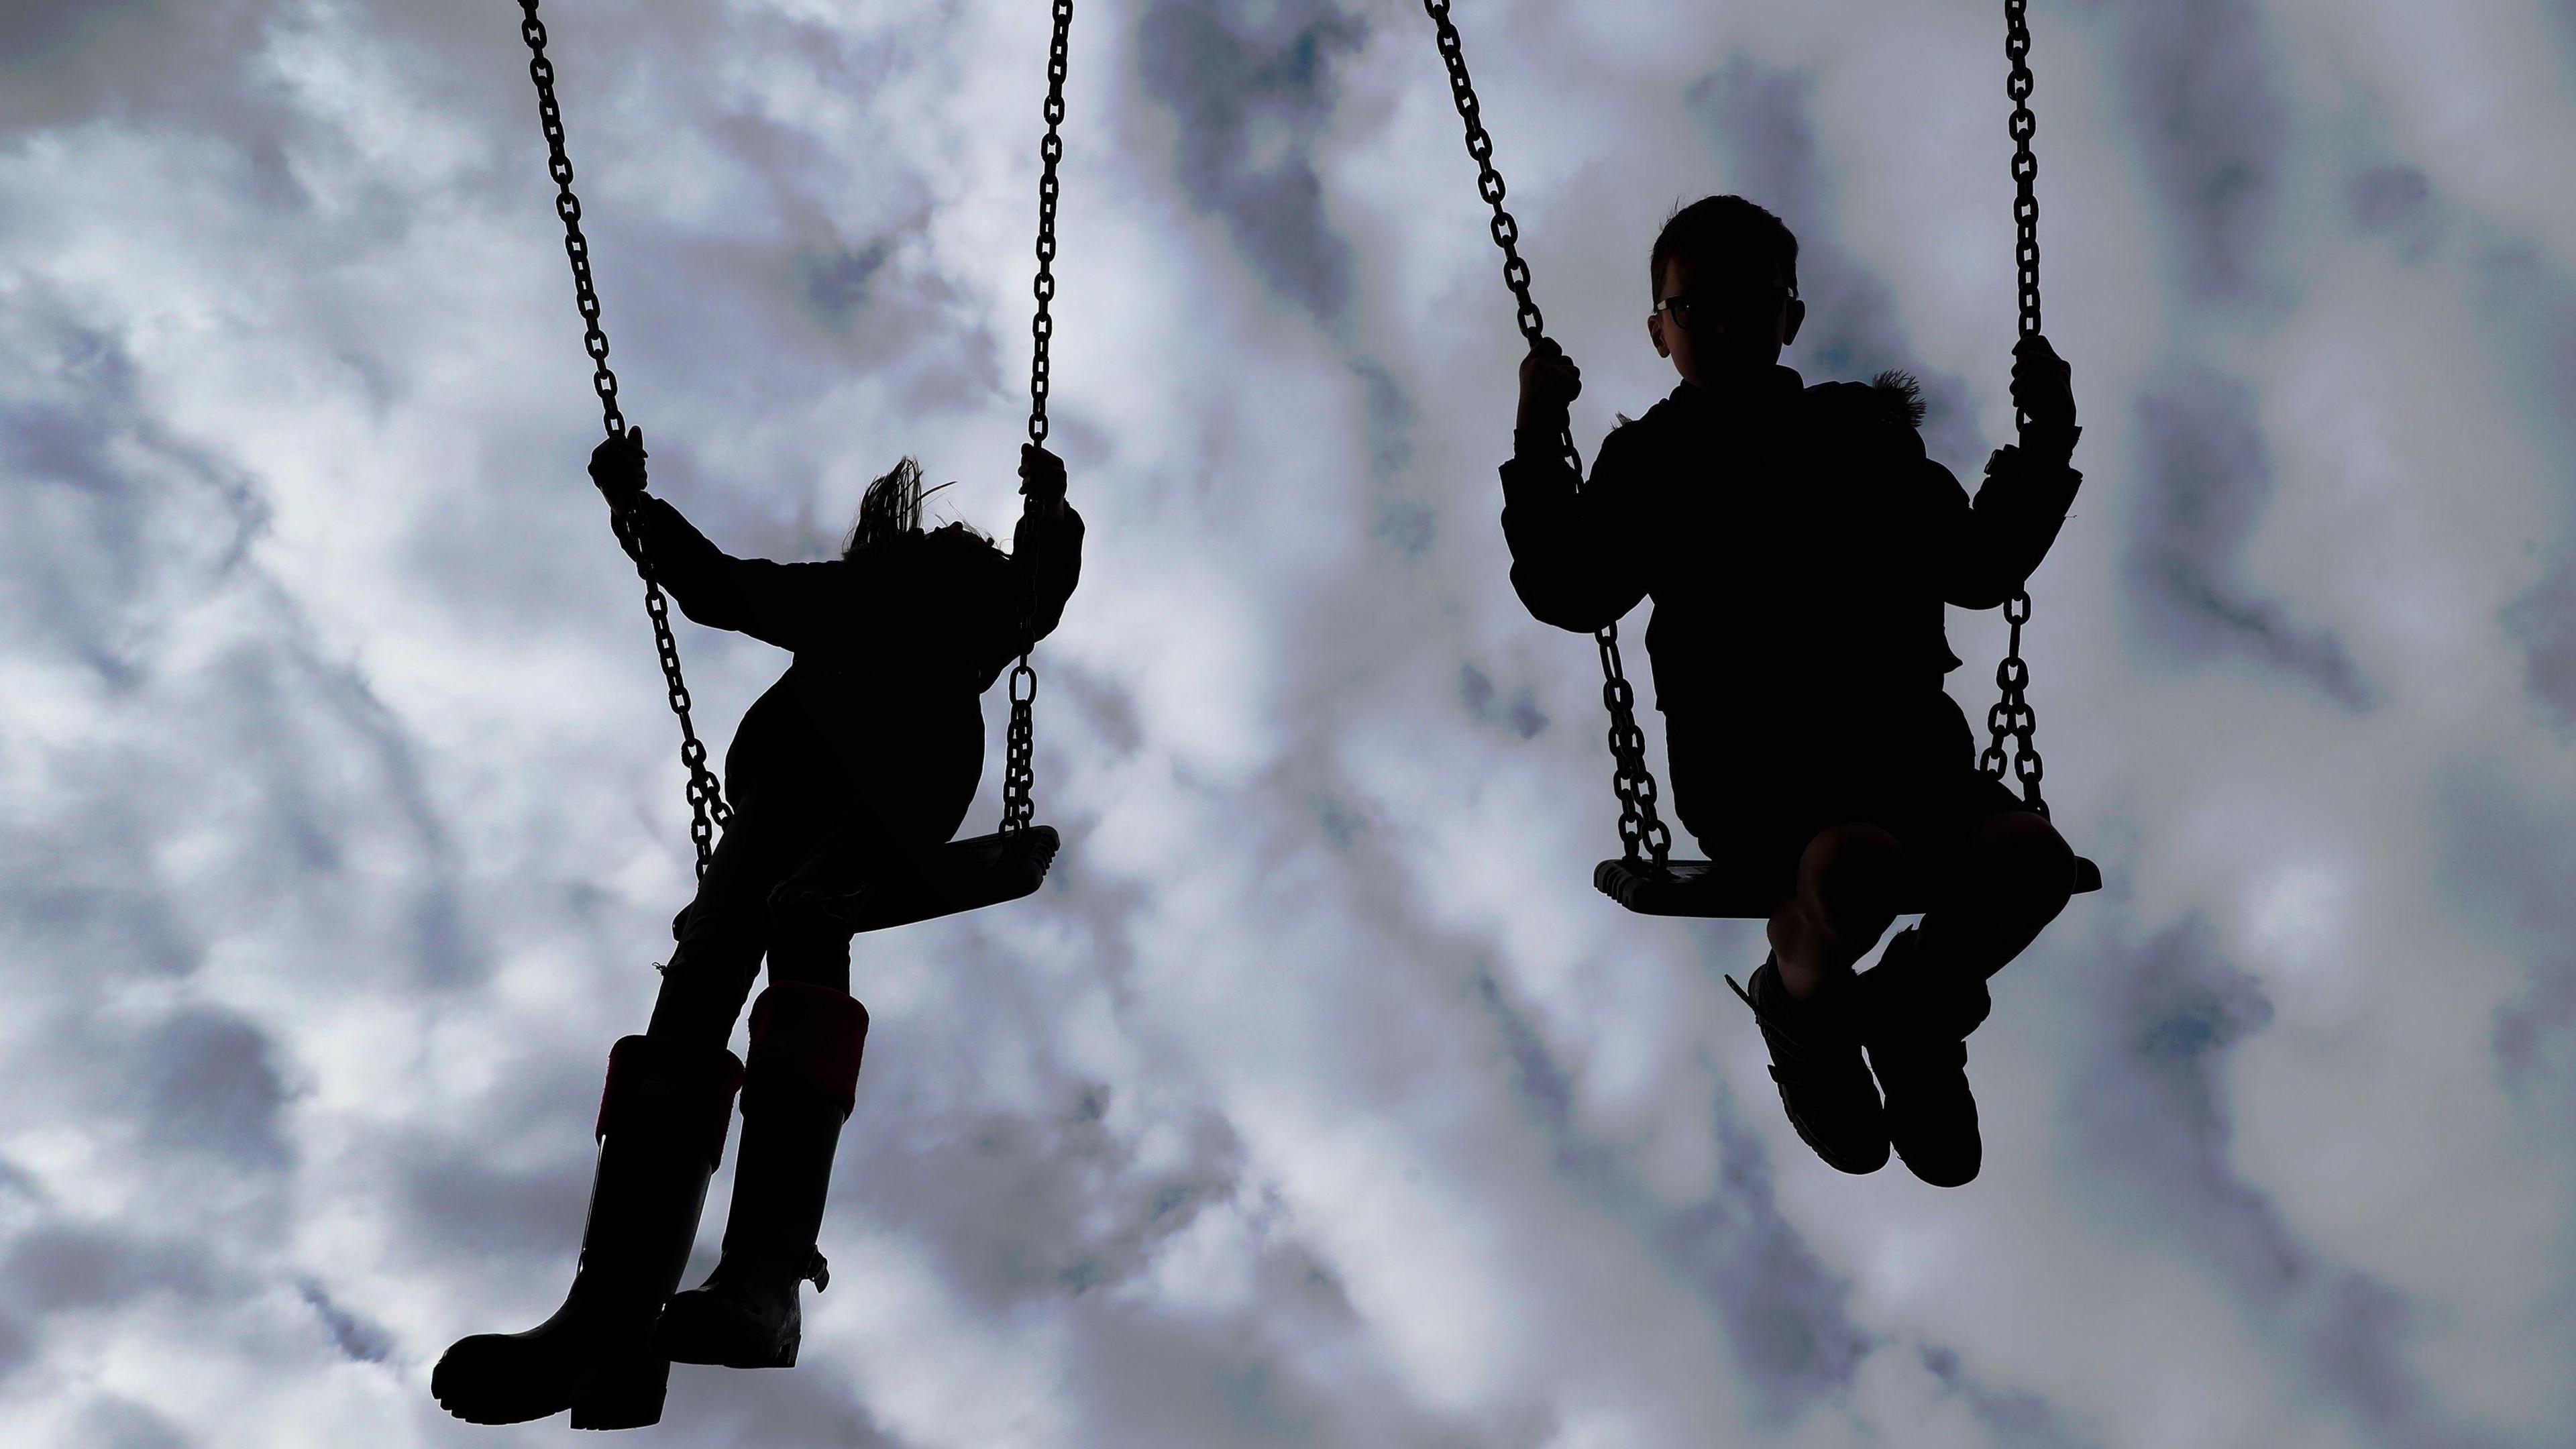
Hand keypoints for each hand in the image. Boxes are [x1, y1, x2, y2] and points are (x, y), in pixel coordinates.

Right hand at [588, 427, 647, 504]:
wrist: (621, 501)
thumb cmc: (624, 475)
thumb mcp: (631, 457)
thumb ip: (633, 443)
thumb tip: (636, 428)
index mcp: (598, 453)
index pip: (615, 441)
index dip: (633, 446)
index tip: (645, 455)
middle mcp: (594, 464)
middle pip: (623, 455)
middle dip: (638, 462)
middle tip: (642, 467)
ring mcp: (598, 478)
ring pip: (627, 469)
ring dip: (640, 473)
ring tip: (640, 477)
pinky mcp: (607, 491)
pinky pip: (629, 483)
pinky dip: (639, 483)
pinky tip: (639, 486)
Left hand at [1019, 442, 1067, 520]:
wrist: (1050, 504)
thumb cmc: (1042, 482)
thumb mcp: (1034, 468)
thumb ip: (1029, 456)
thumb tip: (1024, 446)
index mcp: (1057, 462)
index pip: (1039, 453)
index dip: (1028, 456)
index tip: (1022, 461)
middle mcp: (1061, 472)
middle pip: (1037, 465)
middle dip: (1025, 469)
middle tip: (1021, 472)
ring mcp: (1060, 485)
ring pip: (1036, 479)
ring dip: (1026, 482)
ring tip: (1023, 484)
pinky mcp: (1056, 496)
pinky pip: (1038, 491)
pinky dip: (1029, 491)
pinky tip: (1024, 491)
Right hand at [1517, 337, 1582, 433]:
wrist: (1535, 426)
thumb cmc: (1536, 410)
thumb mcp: (1534, 385)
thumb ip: (1544, 369)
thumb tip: (1561, 359)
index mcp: (1529, 365)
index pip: (1546, 343)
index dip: (1555, 348)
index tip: (1558, 355)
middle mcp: (1537, 364)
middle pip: (1566, 359)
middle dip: (1566, 375)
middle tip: (1555, 393)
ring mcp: (1549, 370)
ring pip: (1574, 370)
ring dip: (1570, 385)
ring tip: (1557, 398)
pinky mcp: (1561, 378)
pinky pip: (1577, 383)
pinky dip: (1573, 394)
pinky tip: (1561, 402)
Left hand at [2010, 335, 2076, 453]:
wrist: (2055, 425)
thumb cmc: (2042, 403)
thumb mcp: (2032, 382)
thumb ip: (2027, 365)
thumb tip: (2019, 349)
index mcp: (2054, 361)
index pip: (2040, 340)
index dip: (2024, 343)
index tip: (2014, 353)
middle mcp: (2059, 364)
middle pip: (2032, 354)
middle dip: (2018, 367)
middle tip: (2015, 379)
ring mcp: (2060, 373)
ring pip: (2029, 368)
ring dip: (2017, 382)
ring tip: (2015, 395)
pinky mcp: (2058, 384)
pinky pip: (2031, 383)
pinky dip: (2020, 394)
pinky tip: (2018, 403)